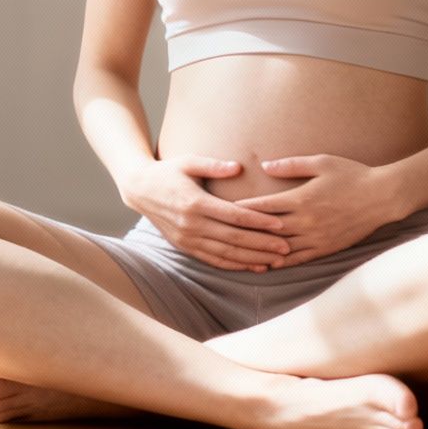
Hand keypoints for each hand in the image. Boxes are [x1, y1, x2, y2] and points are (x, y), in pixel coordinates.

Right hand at [118, 156, 294, 270]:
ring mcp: (188, 239)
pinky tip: (254, 266)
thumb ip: (213, 165)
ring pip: (226, 254)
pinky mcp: (186, 247)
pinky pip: (214, 260)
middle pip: (233, 239)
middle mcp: (191, 224)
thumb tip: (238, 167)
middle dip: (262, 245)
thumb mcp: (188, 161)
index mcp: (195, 202)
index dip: (258, 222)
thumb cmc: (168, 171)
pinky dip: (235, 265)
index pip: (233, 216)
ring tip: (276, 261)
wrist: (140, 189)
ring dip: (252, 259)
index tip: (280, 225)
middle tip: (287, 247)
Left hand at [230, 155, 407, 268]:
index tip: (224, 210)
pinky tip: (270, 264)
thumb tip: (265, 165)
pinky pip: (300, 259)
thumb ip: (292, 164)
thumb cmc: (352, 174)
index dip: (243, 209)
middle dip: (246, 232)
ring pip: (282, 248)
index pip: (264, 206)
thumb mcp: (322, 162)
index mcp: (302, 198)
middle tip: (225, 234)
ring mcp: (317, 237)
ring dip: (261, 251)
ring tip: (241, 254)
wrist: (382, 197)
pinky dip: (283, 262)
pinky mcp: (327, 248)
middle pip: (268, 230)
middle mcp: (306, 221)